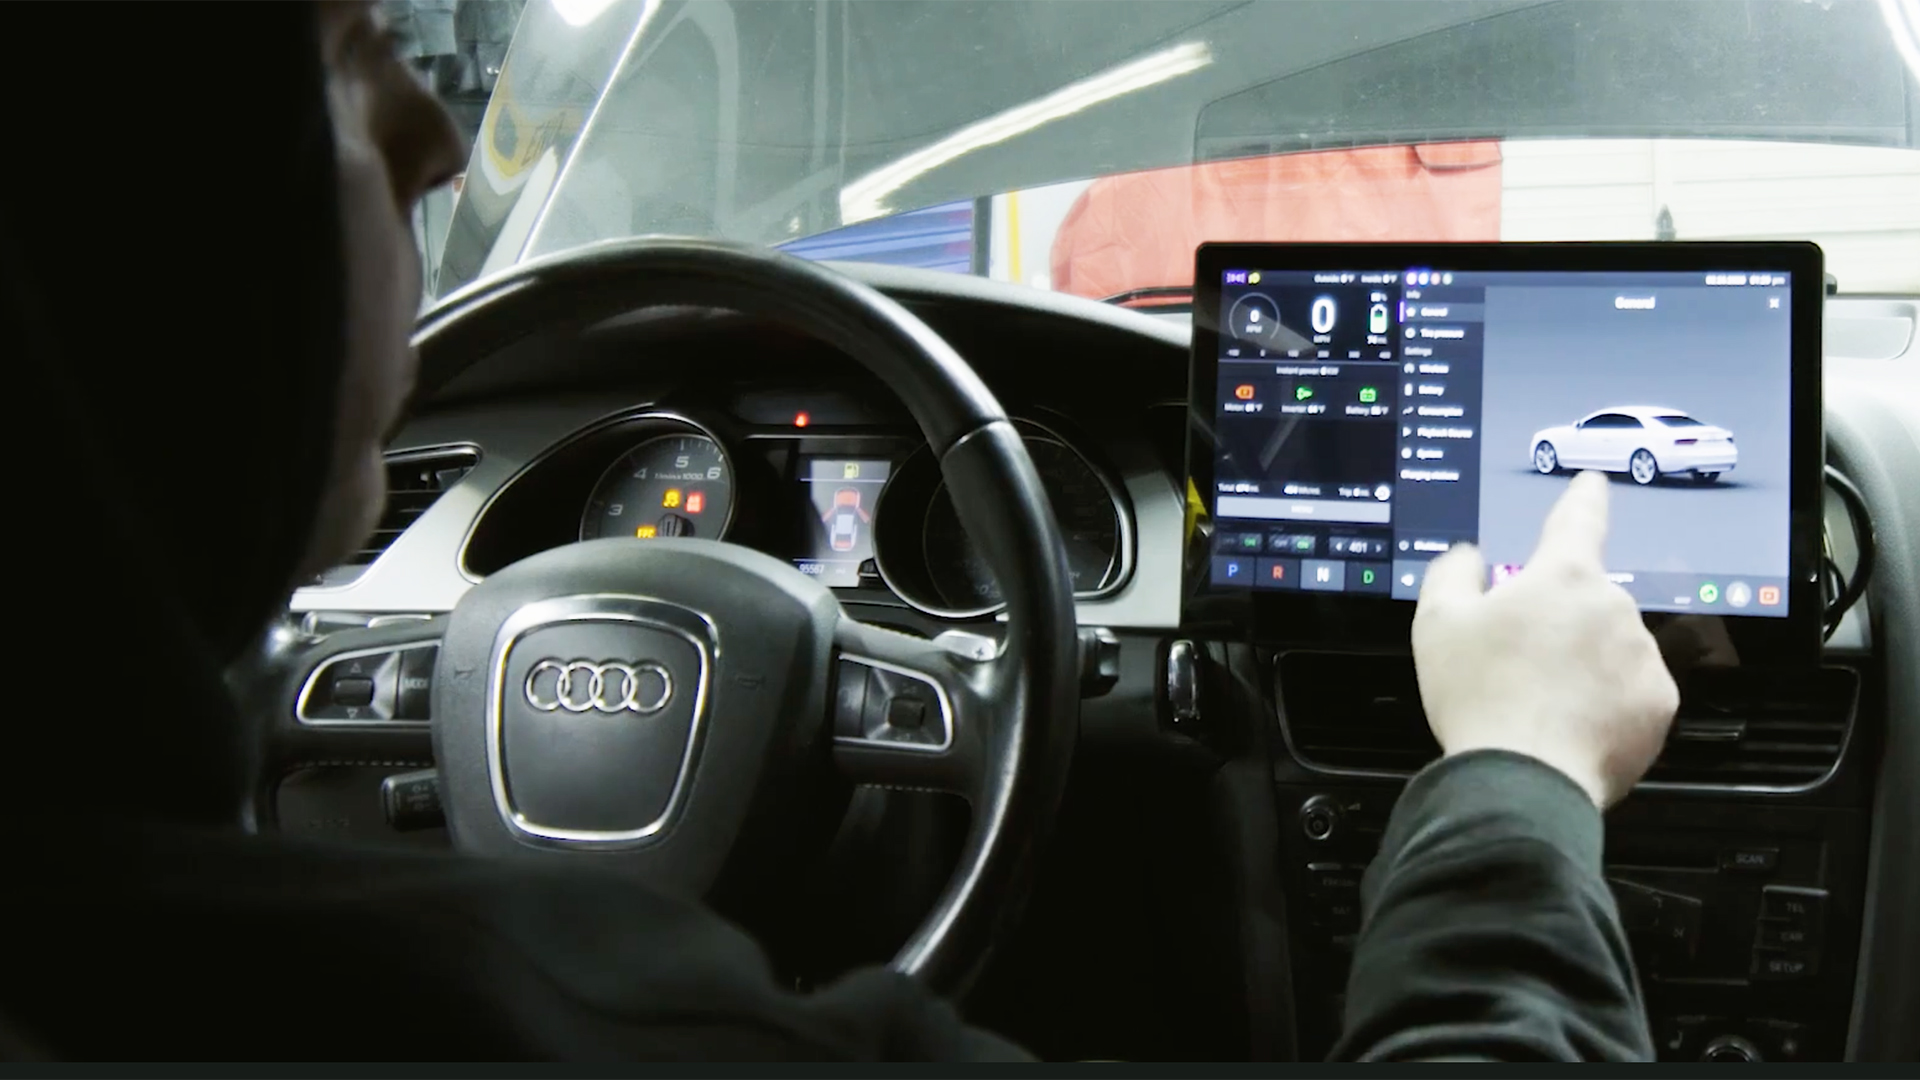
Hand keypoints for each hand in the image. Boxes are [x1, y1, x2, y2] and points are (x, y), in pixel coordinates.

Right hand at [1412, 470, 1679, 807]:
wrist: (1524, 780)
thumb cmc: (1480, 695)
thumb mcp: (1437, 622)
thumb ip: (1453, 573)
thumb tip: (1470, 557)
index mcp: (1561, 576)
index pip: (1578, 519)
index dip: (1584, 497)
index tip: (1593, 484)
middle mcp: (1613, 606)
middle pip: (1586, 599)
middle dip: (1561, 620)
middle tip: (1519, 661)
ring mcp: (1643, 656)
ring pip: (1611, 646)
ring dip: (1585, 662)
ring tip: (1542, 702)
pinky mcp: (1659, 704)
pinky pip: (1631, 690)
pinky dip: (1607, 701)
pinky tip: (1572, 724)